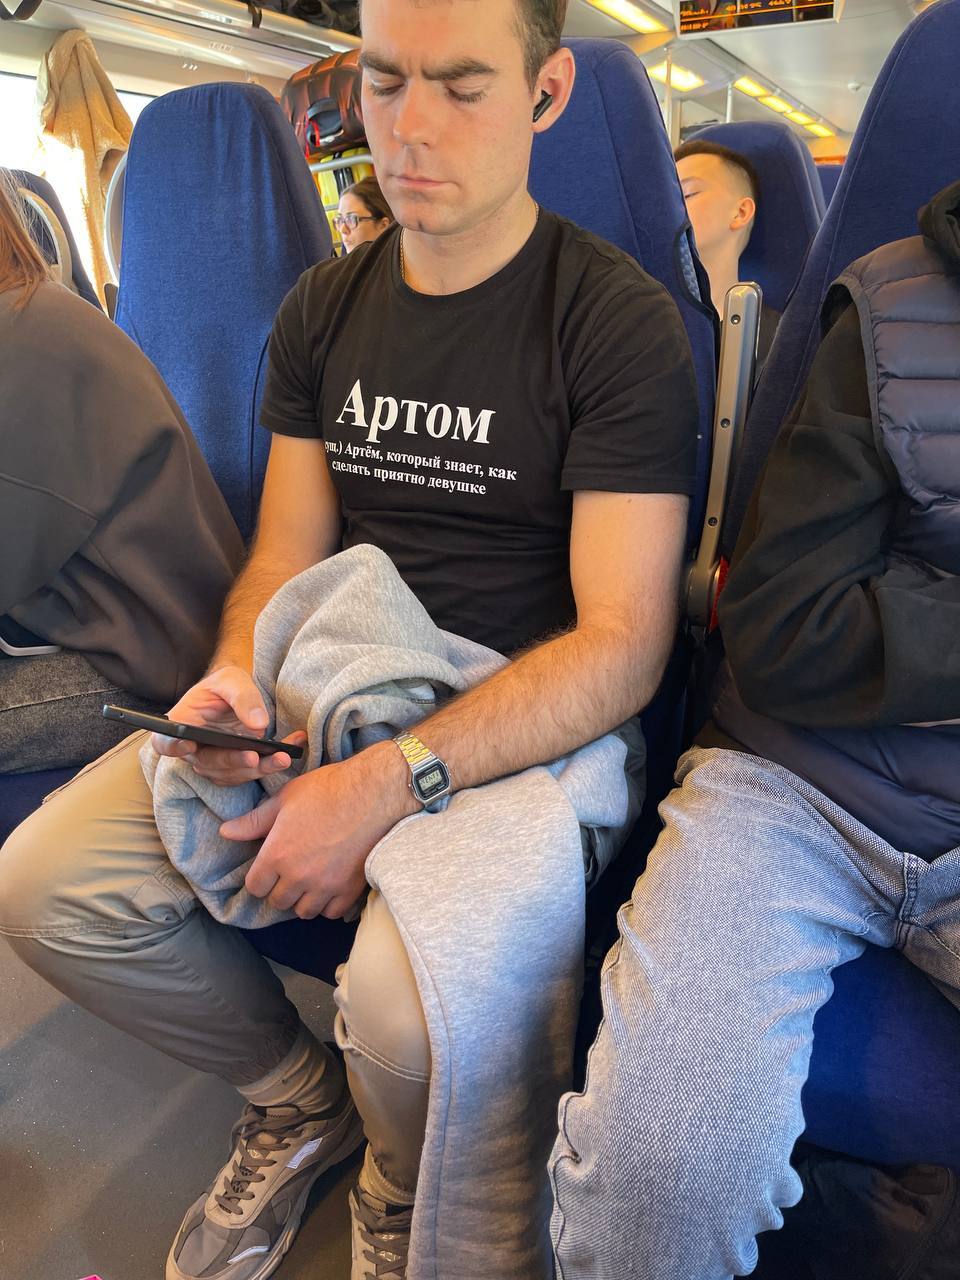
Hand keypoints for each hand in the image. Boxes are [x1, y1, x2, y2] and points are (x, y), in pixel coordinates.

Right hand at [152, 665, 306, 785]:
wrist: (237, 697)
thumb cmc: (225, 686)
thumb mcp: (231, 680)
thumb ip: (242, 697)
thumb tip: (258, 724)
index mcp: (182, 724)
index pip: (165, 742)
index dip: (173, 747)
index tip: (188, 745)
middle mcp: (194, 750)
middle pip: (207, 763)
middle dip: (233, 761)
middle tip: (253, 757)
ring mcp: (213, 763)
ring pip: (231, 774)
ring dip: (258, 769)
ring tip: (281, 758)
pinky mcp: (234, 769)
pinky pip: (251, 773)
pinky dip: (272, 764)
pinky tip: (292, 749)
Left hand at [221, 743, 414, 919]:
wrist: (373, 792)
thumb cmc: (327, 789)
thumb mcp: (285, 799)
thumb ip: (254, 821)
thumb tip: (225, 832)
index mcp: (277, 855)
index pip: (255, 887)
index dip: (260, 877)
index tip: (269, 866)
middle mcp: (298, 876)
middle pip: (278, 902)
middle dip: (280, 888)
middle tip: (290, 871)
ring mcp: (325, 886)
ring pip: (303, 911)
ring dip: (302, 899)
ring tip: (309, 881)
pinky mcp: (349, 890)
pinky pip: (330, 912)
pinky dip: (327, 904)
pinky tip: (329, 886)